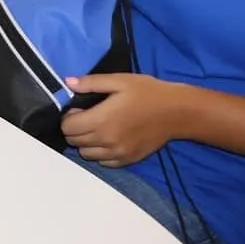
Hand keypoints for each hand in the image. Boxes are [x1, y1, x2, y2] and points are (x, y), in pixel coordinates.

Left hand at [60, 73, 187, 166]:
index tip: (78, 109)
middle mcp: (106, 140)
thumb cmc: (147, 92)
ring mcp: (117, 153)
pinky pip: (103, 163)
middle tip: (86, 117)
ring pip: (86, 154)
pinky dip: (100, 153)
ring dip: (86, 142)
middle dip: (75, 129)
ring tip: (97, 128)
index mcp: (101, 120)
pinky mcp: (127, 160)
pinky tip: (109, 139)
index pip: (68, 127)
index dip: (68, 117)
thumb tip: (68, 82)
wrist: (176, 112)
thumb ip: (91, 83)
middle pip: (74, 141)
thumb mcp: (119, 80)